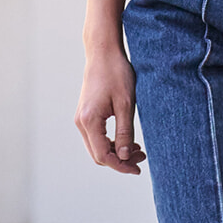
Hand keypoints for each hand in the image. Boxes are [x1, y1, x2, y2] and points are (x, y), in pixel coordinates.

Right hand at [75, 44, 145, 173]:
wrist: (103, 53)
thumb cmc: (116, 74)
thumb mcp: (126, 105)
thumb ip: (124, 133)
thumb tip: (124, 157)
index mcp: (89, 121)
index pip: (103, 155)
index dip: (121, 166)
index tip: (138, 169)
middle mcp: (81, 122)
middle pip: (98, 155)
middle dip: (120, 160)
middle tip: (142, 158)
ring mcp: (81, 118)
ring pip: (97, 147)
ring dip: (116, 152)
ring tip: (138, 149)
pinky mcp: (85, 114)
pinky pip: (96, 137)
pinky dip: (110, 142)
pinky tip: (126, 139)